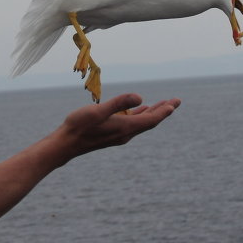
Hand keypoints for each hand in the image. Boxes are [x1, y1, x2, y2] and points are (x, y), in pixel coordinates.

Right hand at [54, 93, 180, 158]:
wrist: (65, 144)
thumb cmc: (79, 125)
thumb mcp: (98, 111)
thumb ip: (119, 103)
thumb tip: (141, 98)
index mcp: (125, 127)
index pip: (150, 120)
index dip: (163, 112)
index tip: (174, 104)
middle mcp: (125, 133)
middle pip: (149, 122)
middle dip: (163, 111)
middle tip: (176, 101)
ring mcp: (119, 135)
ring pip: (142, 123)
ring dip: (154, 113)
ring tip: (164, 105)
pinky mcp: (113, 134)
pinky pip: (133, 124)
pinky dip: (141, 116)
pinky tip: (141, 110)